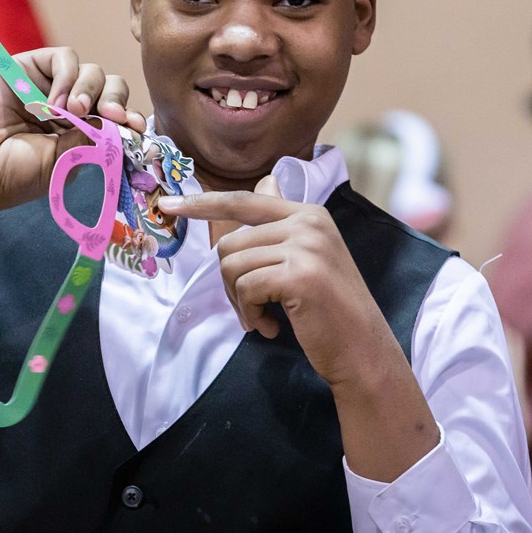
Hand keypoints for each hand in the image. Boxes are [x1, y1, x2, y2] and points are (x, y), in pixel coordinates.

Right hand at [0, 46, 145, 218]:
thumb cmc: (11, 175)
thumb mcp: (63, 163)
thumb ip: (92, 140)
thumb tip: (124, 124)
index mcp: (79, 133)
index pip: (115, 116)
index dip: (129, 117)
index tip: (136, 127)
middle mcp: (67, 108)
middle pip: (109, 89)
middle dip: (115, 100)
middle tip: (110, 117)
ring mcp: (48, 86)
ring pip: (90, 71)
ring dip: (89, 90)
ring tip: (71, 113)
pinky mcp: (28, 68)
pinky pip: (63, 57)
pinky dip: (67, 75)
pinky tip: (55, 101)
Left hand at [158, 176, 397, 388]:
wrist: (363, 352)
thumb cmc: (330, 311)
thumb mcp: (309, 258)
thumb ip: (282, 225)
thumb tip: (265, 180)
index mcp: (309, 214)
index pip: (245, 200)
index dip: (203, 203)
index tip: (169, 205)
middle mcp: (309, 222)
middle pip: (230, 243)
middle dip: (230, 283)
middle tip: (252, 309)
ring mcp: (306, 246)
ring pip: (232, 266)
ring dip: (241, 302)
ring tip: (264, 319)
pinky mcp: (299, 274)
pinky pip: (245, 288)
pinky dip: (251, 314)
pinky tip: (271, 328)